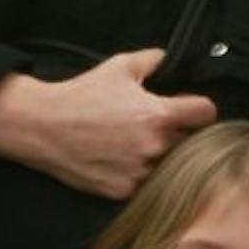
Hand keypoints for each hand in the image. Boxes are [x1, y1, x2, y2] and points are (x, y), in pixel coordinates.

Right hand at [0, 48, 217, 199]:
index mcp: (159, 115)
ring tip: (136, 144)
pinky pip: (143, 184)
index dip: (200, 108)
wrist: (42, 126)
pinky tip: (120, 160)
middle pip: (190, 143)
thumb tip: (169, 58)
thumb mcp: (118, 67)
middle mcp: (154, 147)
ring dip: (159, 157)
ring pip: (167, 167)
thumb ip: (152, 60)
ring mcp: (139, 172)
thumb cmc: (80, 95)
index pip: (206, 113)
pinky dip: (137, 174)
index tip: (190, 109)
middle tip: (158, 126)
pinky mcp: (122, 190)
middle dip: (180, 134)